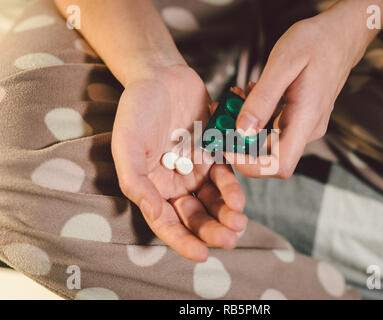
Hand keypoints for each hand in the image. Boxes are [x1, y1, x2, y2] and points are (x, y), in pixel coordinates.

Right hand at [111, 65, 246, 261]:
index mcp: (152, 186)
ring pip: (214, 201)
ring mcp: (196, 169)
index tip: (203, 255)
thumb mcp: (128, 144)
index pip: (167, 223)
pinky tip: (239, 195)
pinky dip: (233, 187)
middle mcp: (174, 183)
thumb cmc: (138, 110)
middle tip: (231, 237)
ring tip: (239, 219)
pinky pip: (227, 176)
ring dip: (227, 213)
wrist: (161, 76)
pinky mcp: (214, 154)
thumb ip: (135, 180)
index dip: (183, 242)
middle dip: (212, 230)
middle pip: (195, 216)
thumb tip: (152, 212)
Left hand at [233, 8, 368, 178]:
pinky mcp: (301, 119)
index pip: (279, 165)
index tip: (227, 149)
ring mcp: (305, 126)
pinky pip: (274, 127)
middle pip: (269, 156)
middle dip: (240, 140)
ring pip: (268, 141)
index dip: (251, 165)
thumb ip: (262, 99)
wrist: (341, 35)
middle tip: (223, 114)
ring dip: (246, 125)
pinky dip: (256, 116)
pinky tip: (249, 95)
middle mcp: (307, 130)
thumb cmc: (316, 43)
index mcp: (306, 120)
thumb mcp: (283, 64)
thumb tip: (243, 130)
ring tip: (236, 97)